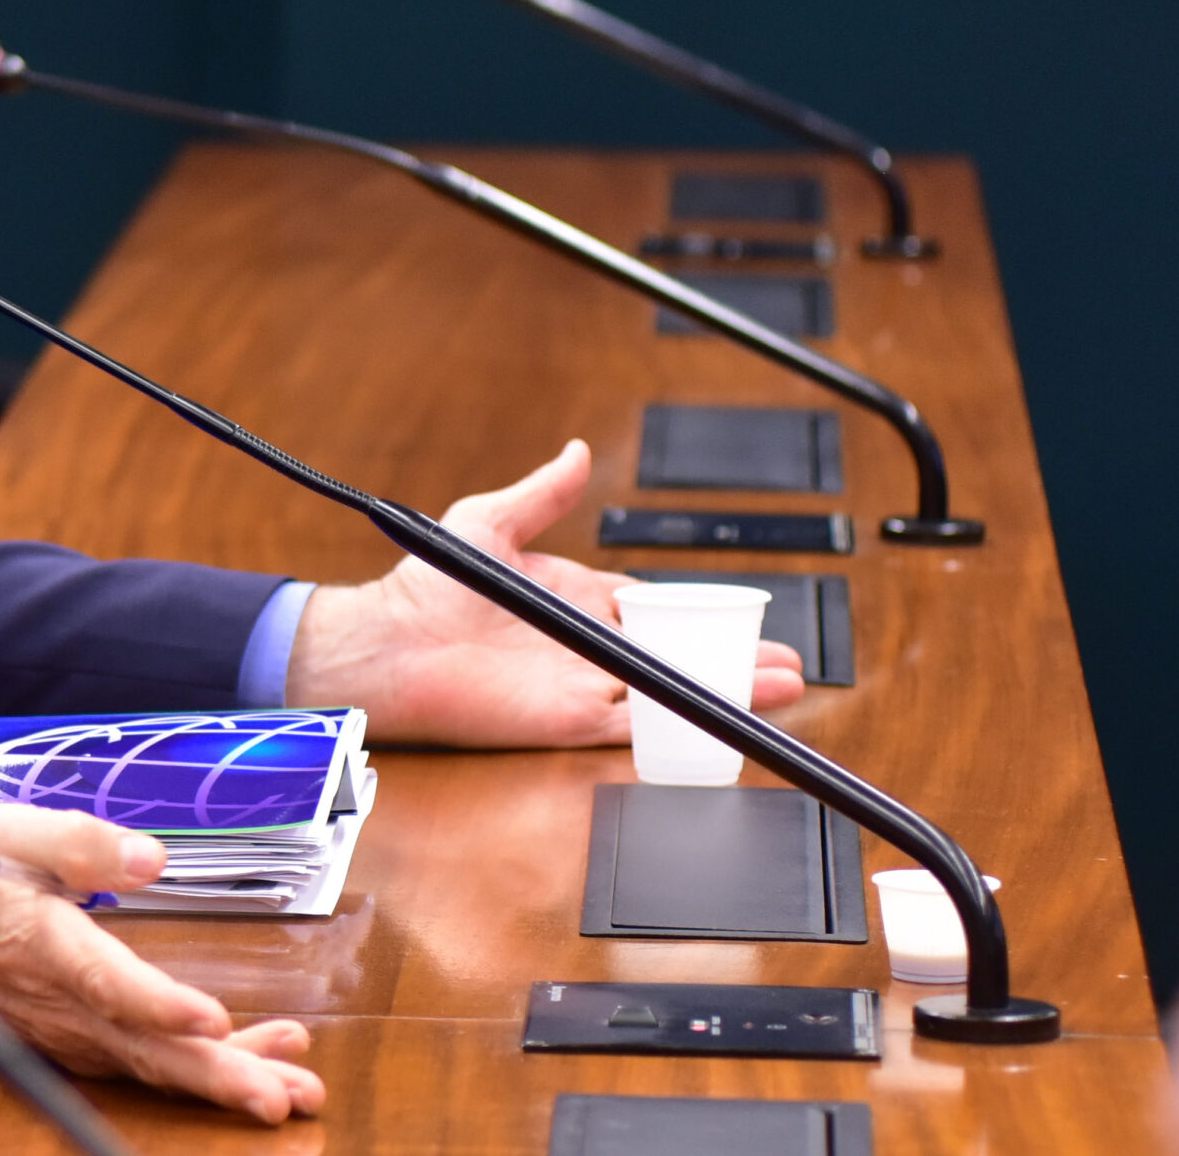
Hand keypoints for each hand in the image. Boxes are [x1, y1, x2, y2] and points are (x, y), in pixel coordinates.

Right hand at [0, 805, 324, 1124]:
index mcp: (43, 943)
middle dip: (213, 1076)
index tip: (208, 1017)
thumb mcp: (1, 836)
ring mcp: (79, 1035)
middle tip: (275, 1095)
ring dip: (225, 1084)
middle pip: (144, 1050)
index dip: (155, 1003)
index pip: (103, 981)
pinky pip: (152, 1070)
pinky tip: (265, 1071)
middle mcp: (64, 1004)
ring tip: (293, 1093)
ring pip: (156, 1070)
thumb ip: (74, 839)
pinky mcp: (91, 1046)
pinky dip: (209, 1076)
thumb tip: (150, 857)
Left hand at [285, 439, 806, 745]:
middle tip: (785, 660)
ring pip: (670, 690)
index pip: (653, 606)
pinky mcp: (568, 720)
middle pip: (677, 652)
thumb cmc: (429, 585)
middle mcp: (584, 644)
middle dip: (734, 656)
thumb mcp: (491, 521)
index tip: (743, 613)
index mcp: (575, 599)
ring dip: (725, 689)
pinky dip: (682, 722)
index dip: (700, 612)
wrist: (393, 642)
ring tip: (781, 687)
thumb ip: (542, 492)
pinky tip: (725, 715)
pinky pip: (638, 726)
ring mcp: (581, 683)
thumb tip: (576, 452)